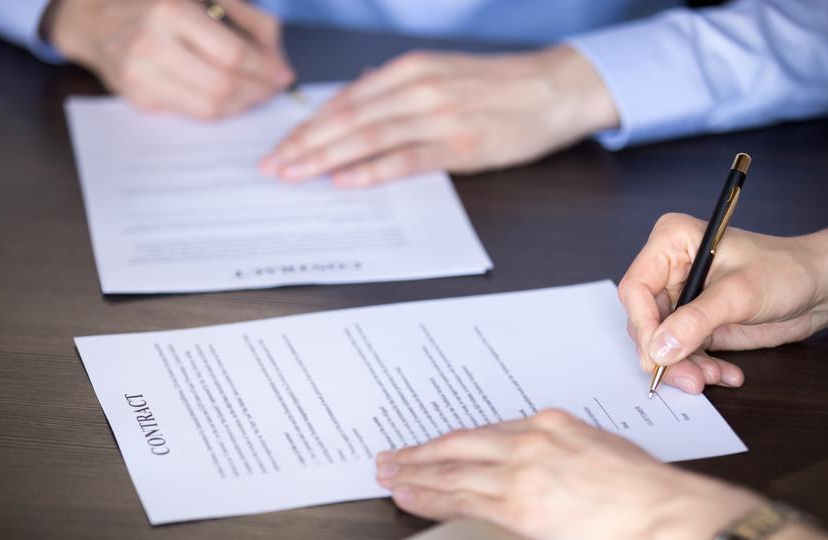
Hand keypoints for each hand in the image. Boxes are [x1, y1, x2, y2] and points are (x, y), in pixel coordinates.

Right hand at [45, 0, 293, 118]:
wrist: (95, 16)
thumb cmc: (157, 2)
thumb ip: (249, 18)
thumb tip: (278, 58)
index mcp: (169, 9)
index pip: (233, 54)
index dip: (265, 68)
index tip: (283, 73)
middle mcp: (150, 43)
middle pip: (223, 85)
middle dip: (258, 91)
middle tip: (274, 87)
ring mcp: (140, 75)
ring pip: (210, 108)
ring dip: (242, 105)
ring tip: (256, 93)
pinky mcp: (137, 98)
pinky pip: (191, 113)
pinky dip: (218, 108)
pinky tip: (228, 96)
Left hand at [261, 45, 617, 186]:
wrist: (555, 87)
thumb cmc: (499, 85)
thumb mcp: (442, 72)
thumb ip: (399, 86)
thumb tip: (359, 94)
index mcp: (409, 70)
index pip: (344, 101)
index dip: (307, 126)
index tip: (280, 146)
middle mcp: (416, 88)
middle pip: (346, 119)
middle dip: (303, 145)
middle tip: (272, 167)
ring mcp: (437, 116)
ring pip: (367, 137)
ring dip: (324, 158)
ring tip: (295, 176)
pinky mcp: (460, 145)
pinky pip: (406, 158)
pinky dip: (372, 170)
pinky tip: (344, 181)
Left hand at [376, 410, 761, 539]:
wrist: (665, 510)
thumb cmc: (647, 485)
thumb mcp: (599, 447)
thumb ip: (562, 448)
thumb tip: (542, 461)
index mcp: (548, 424)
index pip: (485, 433)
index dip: (452, 442)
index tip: (432, 445)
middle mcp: (527, 443)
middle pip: (457, 446)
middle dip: (419, 453)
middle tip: (389, 456)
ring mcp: (519, 474)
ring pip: (450, 472)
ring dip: (413, 474)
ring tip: (387, 476)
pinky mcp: (517, 508)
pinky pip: (459, 502)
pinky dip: (428, 498)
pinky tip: (408, 498)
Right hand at [617, 211, 827, 393]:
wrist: (820, 287)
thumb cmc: (786, 271)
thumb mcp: (739, 294)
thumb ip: (695, 322)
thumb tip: (658, 349)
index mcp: (671, 243)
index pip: (636, 288)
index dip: (643, 325)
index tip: (656, 356)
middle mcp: (669, 269)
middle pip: (645, 320)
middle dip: (666, 353)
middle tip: (688, 378)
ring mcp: (681, 297)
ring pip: (661, 342)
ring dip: (685, 366)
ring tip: (712, 377)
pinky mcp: (694, 322)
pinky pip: (682, 352)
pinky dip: (701, 367)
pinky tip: (725, 373)